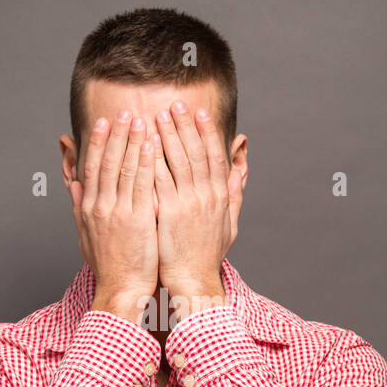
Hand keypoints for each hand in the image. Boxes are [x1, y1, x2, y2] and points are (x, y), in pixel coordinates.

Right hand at [70, 110, 158, 324]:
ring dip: (131, 141)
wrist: (121, 289)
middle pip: (106, 162)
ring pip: (123, 168)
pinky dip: (144, 163)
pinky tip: (151, 145)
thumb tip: (73, 185)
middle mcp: (100, 206)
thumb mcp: (86, 235)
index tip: (104, 122)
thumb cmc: (109, 265)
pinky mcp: (136, 219)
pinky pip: (141, 185)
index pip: (92, 167)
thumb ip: (79, 207)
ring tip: (140, 120)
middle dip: (115, 134)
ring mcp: (117, 212)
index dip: (98, 142)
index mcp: (89, 208)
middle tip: (124, 111)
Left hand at [152, 101, 240, 312]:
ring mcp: (189, 204)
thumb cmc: (208, 254)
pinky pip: (160, 180)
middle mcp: (207, 196)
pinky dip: (153, 160)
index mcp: (220, 196)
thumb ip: (235, 190)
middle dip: (185, 126)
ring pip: (178, 161)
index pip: (215, 156)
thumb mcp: (230, 221)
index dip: (207, 132)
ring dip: (168, 136)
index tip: (199, 113)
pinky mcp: (169, 214)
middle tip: (174, 104)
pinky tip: (144, 145)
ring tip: (157, 116)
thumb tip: (242, 164)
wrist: (194, 281)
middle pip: (196, 152)